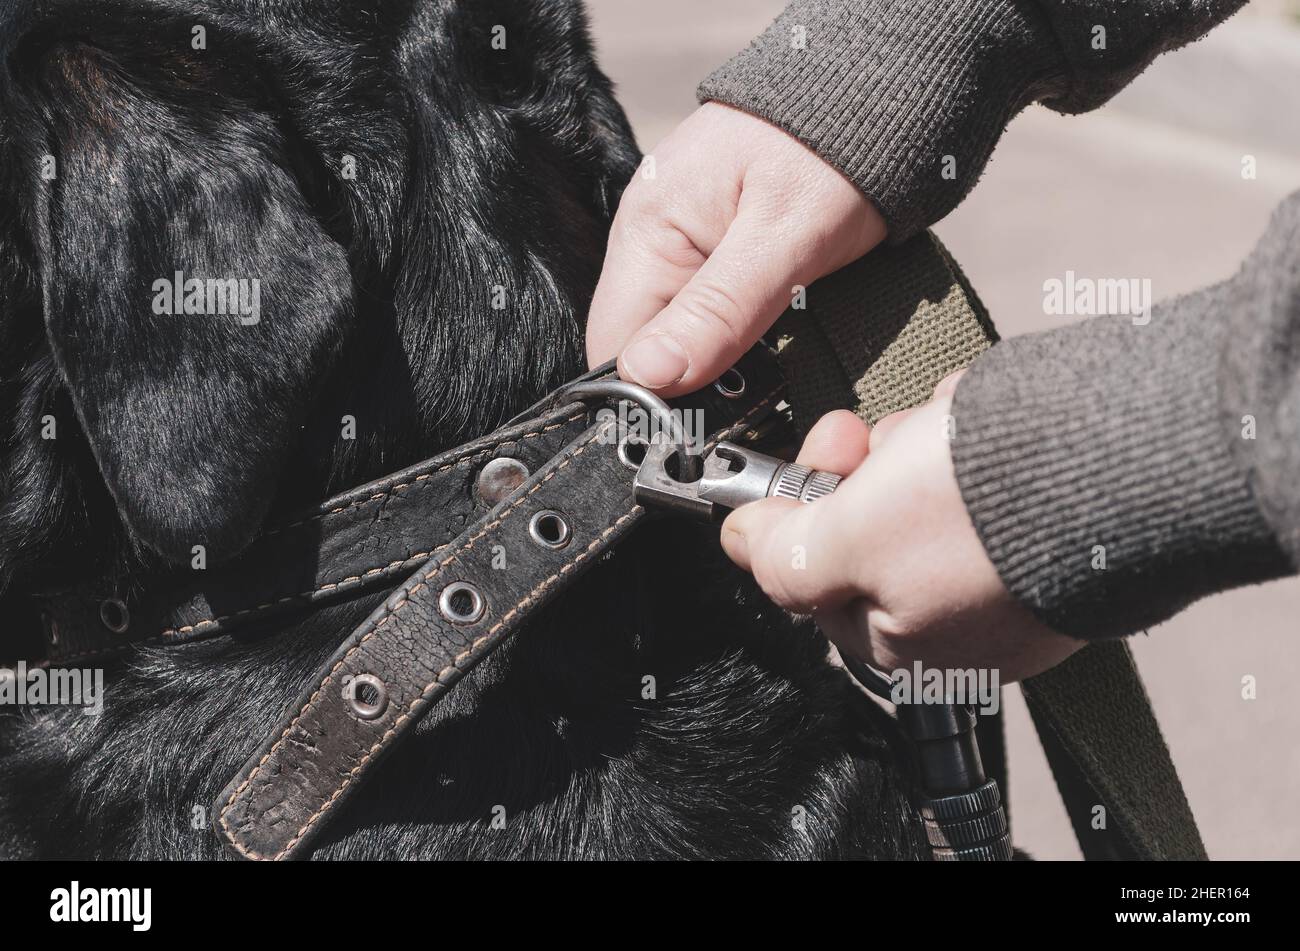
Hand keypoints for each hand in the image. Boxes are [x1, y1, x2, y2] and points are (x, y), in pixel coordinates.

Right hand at [586, 102, 886, 393]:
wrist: (876, 93)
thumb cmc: (835, 154)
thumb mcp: (783, 239)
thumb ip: (717, 311)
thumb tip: (648, 375)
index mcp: (646, 229)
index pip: (611, 345)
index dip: (648, 394)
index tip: (700, 422)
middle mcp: (649, 237)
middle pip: (641, 346)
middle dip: (688, 383)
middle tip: (748, 398)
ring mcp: (679, 243)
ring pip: (675, 336)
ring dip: (713, 363)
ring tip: (764, 364)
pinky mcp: (711, 250)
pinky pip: (702, 314)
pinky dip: (731, 338)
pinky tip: (765, 339)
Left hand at [719, 374, 1081, 682]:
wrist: (1122, 459)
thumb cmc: (983, 513)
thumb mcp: (848, 540)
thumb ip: (786, 555)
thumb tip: (740, 547)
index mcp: (902, 650)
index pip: (813, 580)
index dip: (797, 513)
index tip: (807, 460)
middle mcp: (958, 628)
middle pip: (865, 533)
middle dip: (862, 471)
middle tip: (878, 438)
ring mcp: (1007, 579)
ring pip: (919, 493)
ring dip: (916, 446)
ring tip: (945, 431)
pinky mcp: (1048, 529)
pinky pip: (979, 475)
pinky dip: (970, 441)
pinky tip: (982, 426)